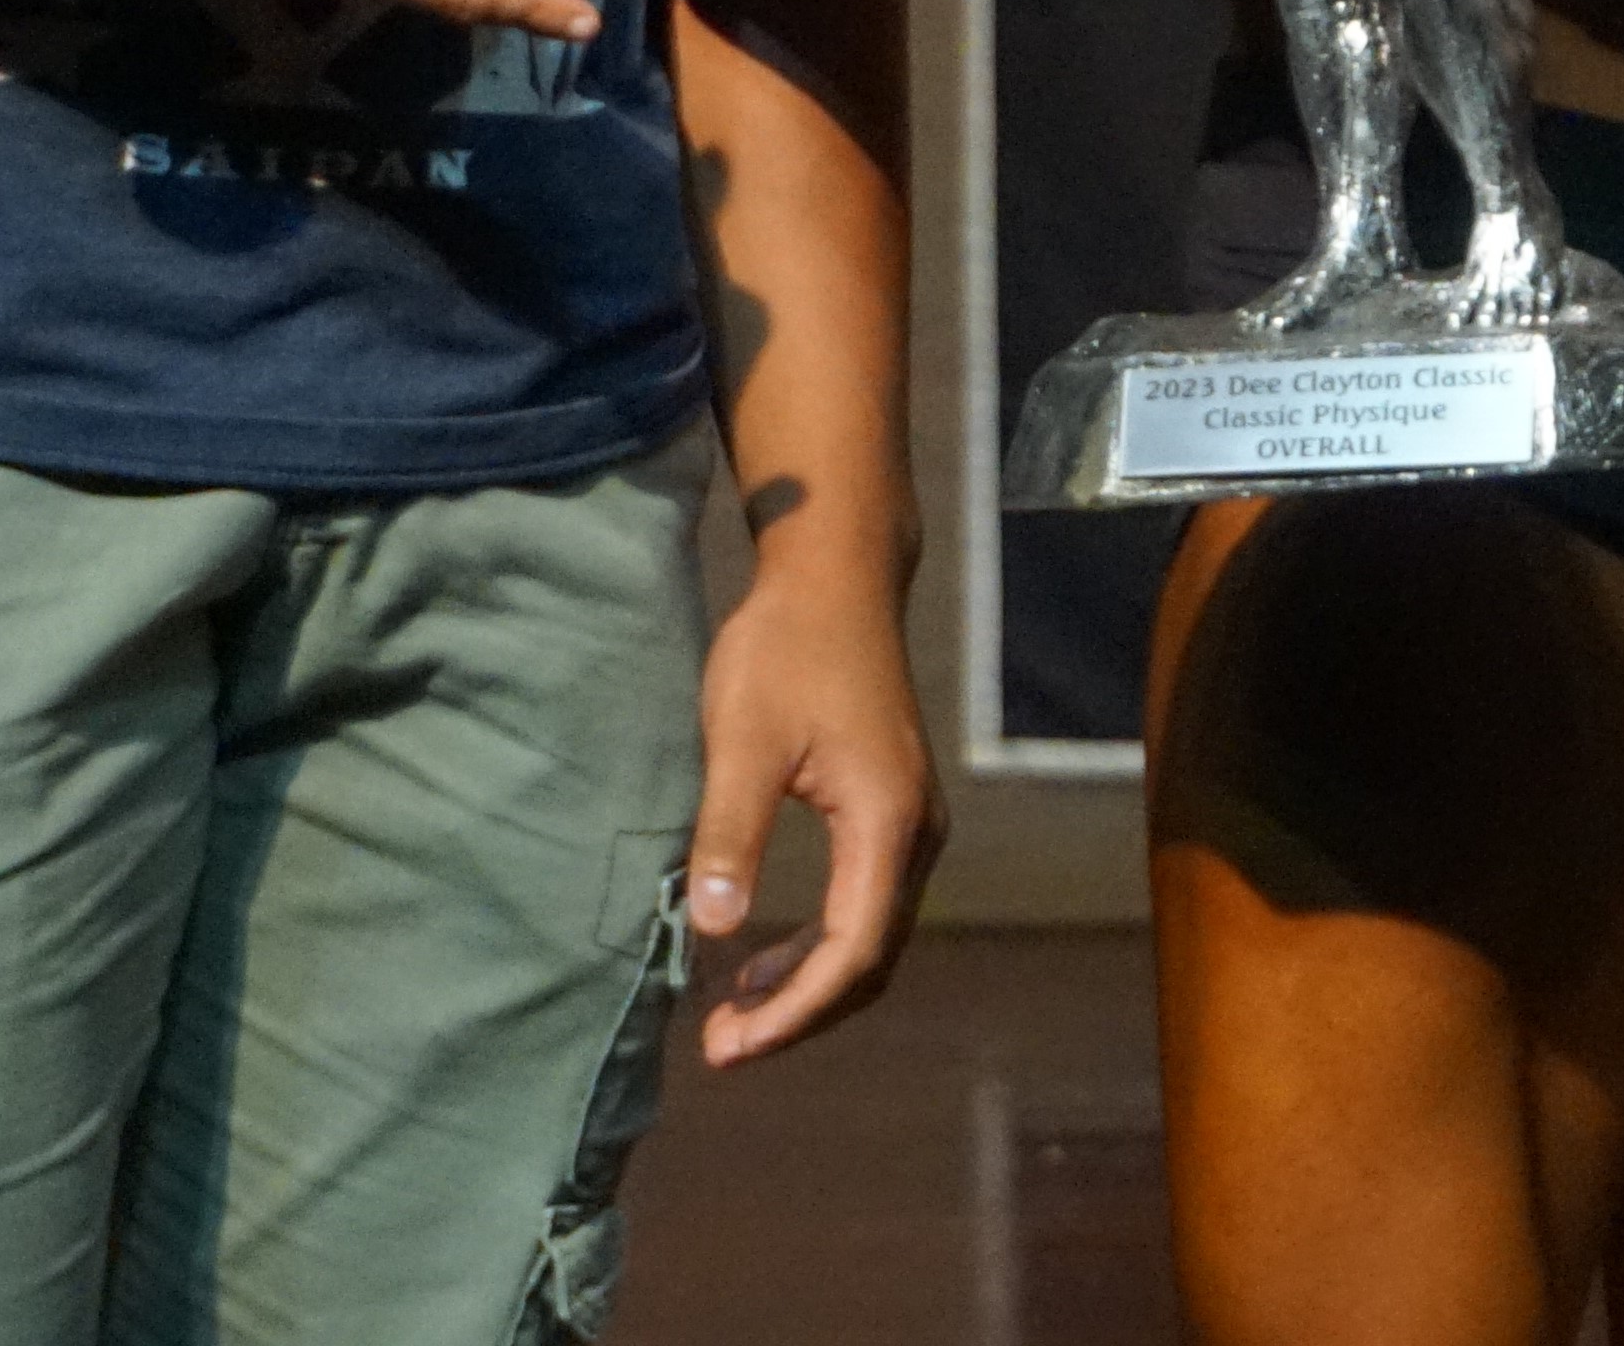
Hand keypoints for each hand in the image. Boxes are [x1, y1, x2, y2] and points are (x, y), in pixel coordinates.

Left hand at [683, 541, 941, 1065]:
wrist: (836, 576)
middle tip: (720, 1047)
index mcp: (885, 819)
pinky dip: (818, 943)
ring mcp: (911, 820)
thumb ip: (728, 834)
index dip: (793, 1012)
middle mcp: (915, 830)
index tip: (728, 1046)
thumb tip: (709, 930)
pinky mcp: (893, 808)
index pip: (854, 950)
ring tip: (732, 1013)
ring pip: (872, 934)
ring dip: (807, 983)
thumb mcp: (742, 737)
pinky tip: (762, 954)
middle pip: (872, 958)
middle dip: (799, 1012)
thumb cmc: (787, 646)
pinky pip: (866, 902)